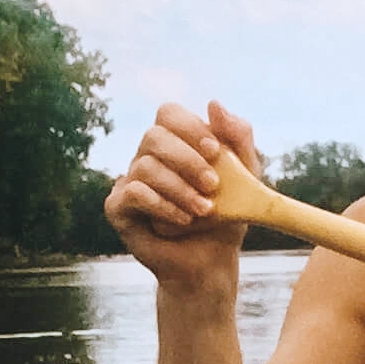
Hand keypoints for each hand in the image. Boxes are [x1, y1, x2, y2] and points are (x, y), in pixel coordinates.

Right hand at [105, 101, 262, 285]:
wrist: (212, 259)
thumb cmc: (228, 213)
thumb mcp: (247, 173)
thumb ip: (237, 137)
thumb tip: (213, 103)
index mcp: (175, 142)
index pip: (169, 113)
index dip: (190, 127)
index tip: (215, 151)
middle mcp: (147, 157)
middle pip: (153, 136)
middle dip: (186, 159)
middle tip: (212, 184)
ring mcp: (129, 180)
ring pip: (145, 167)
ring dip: (180, 188)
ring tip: (204, 210)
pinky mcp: (118, 208)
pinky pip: (132, 193)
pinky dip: (162, 205)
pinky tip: (183, 220)